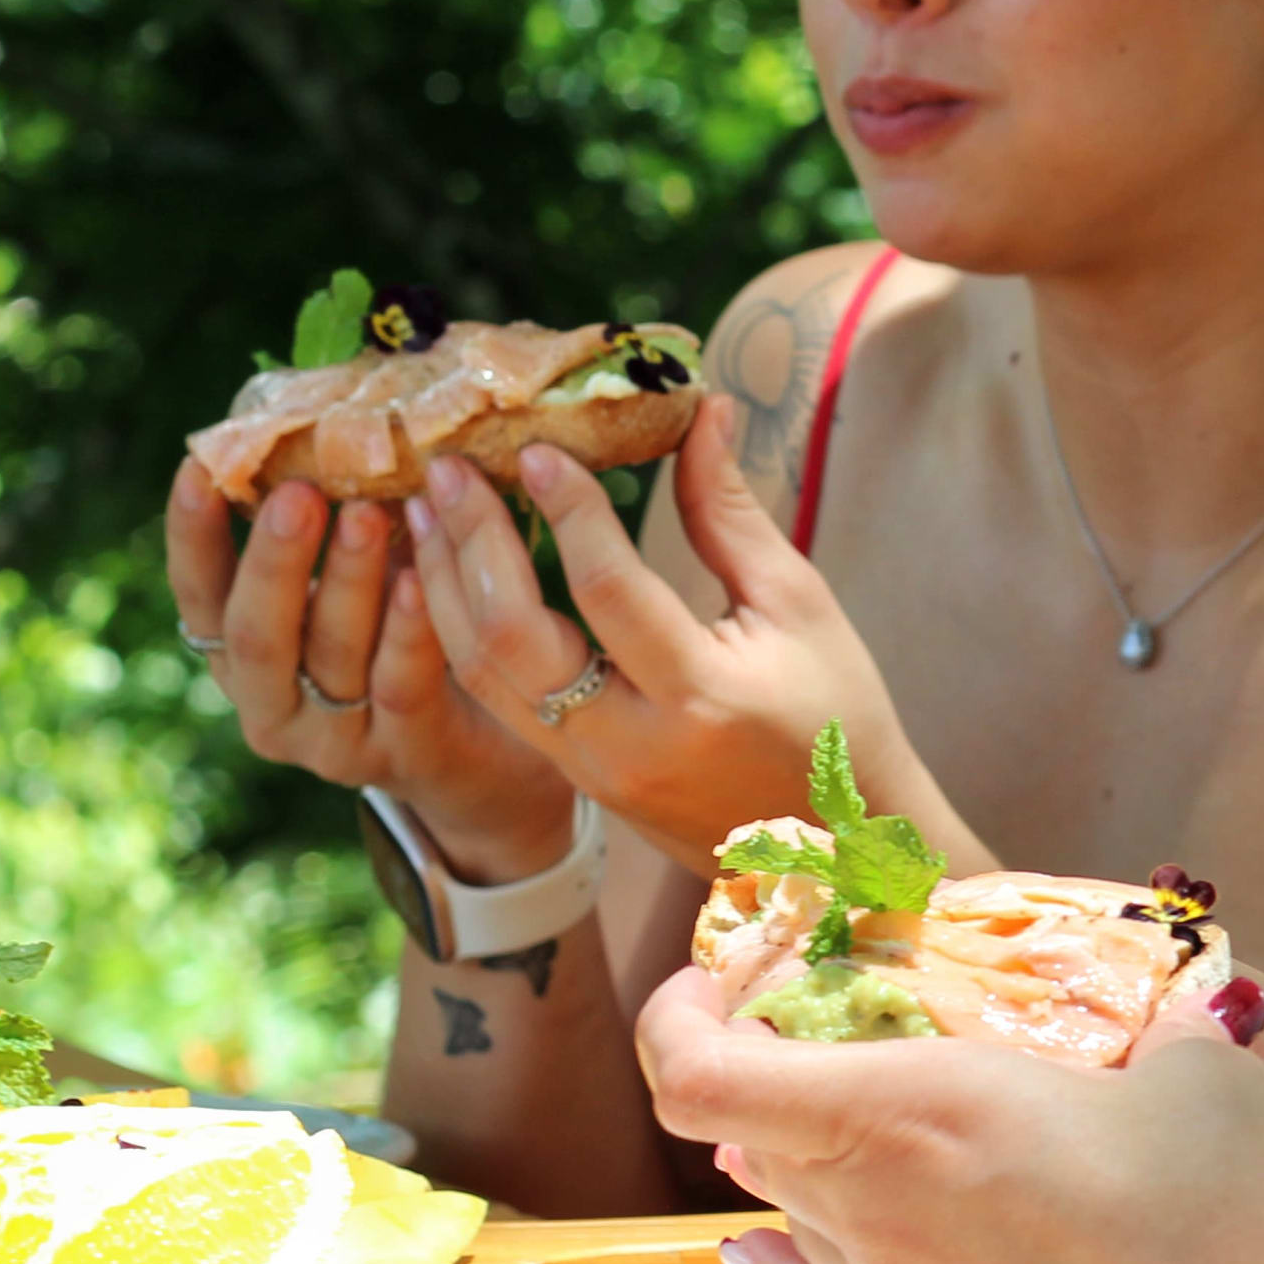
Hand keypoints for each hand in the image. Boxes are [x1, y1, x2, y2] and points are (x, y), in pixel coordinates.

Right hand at [165, 462, 575, 882]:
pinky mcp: (401, 754)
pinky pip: (398, 685)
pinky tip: (421, 580)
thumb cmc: (407, 642)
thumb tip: (327, 417)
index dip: (193, 537)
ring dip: (347, 580)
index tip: (200, 469)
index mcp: (243, 657)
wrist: (485, 757)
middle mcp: (271, 705)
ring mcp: (331, 741)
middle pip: (254, 633)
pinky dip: (406, 629)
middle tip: (300, 494)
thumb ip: (333, 526)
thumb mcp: (358, 585)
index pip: (198, 597)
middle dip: (275, 560)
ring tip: (368, 514)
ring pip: (329, 656)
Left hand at [404, 396, 942, 871]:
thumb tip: (702, 411)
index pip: (607, 589)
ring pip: (484, 676)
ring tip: (428, 510)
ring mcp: (592, 773)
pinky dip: (462, 633)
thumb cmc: (835, 719)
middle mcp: (630, 744)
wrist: (833, 853)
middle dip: (472, 543)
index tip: (535, 447)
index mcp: (702, 696)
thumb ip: (730, 513)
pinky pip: (496, 702)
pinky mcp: (573, 783)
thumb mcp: (799, 606)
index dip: (566, 510)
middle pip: (513, 639)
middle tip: (448, 468)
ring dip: (445, 587)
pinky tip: (450, 575)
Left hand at [635, 967, 1263, 1263]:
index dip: (680, 1016)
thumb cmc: (1246, 1198)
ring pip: (798, 1231)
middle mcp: (879, 1226)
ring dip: (809, 1171)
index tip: (720, 981)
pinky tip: (800, 1251)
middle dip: (773, 1079)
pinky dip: (814, 1263)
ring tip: (848, 1131)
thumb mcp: (1189, 1056)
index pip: (699, 1076)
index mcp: (915, 1120)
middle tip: (825, 1034)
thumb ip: (1135, 1009)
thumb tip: (1151, 981)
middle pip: (755, 1145)